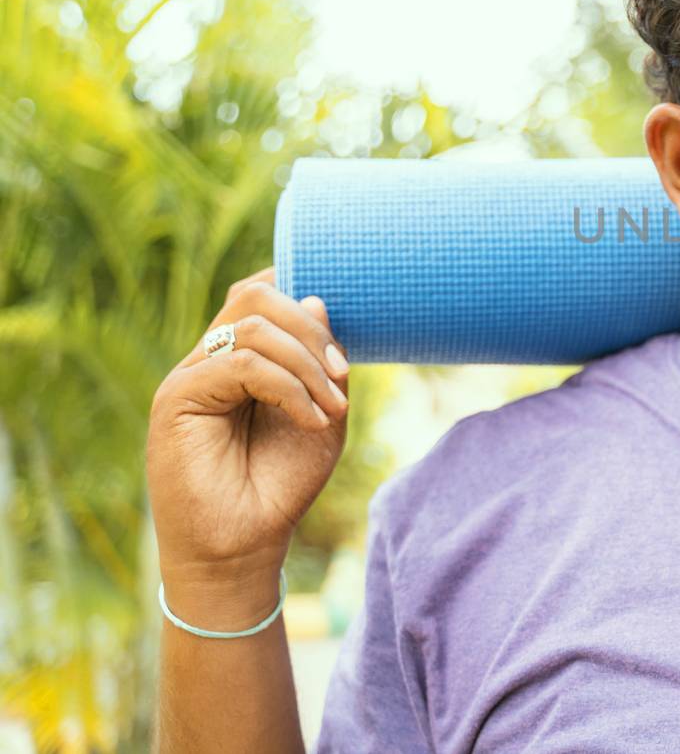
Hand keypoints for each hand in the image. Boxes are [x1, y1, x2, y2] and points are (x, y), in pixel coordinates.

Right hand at [146, 267, 349, 622]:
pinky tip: (311, 420)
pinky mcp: (177, 398)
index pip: (261, 294)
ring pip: (253, 326)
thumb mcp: (324, 414)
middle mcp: (211, 358)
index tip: (342, 349)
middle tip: (342, 377)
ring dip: (307, 363)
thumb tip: (316, 301)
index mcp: (241, 355)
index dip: (304, 298)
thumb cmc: (281, 483)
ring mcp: (191, 375)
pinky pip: (243, 364)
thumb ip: (323, 362)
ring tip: (332, 408)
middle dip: (313, 331)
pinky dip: (289, 388)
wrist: (244, 545)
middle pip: (257, 297)